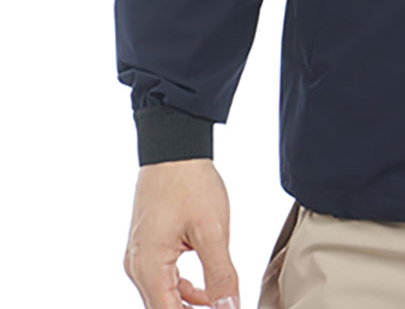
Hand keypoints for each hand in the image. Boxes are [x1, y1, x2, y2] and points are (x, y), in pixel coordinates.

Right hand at [123, 157, 240, 308]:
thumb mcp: (212, 231)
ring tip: (221, 303)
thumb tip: (230, 307)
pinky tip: (207, 289)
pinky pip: (164, 279)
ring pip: (164, 297)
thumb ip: (221, 274)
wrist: (174, 149)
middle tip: (225, 306)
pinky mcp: (148, 246)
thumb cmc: (189, 183)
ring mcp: (140, 257)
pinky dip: (184, 288)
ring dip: (190, 305)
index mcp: (148, 268)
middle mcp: (137, 267)